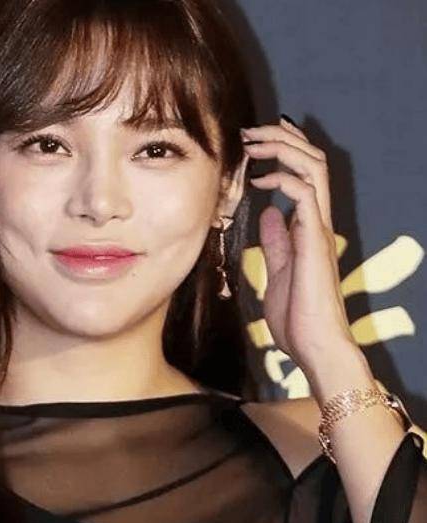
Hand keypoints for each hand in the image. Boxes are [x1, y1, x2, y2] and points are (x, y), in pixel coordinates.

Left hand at [242, 117, 356, 377]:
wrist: (313, 346)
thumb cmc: (297, 316)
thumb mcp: (278, 270)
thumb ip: (277, 241)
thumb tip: (268, 214)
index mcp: (307, 228)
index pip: (304, 174)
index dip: (285, 150)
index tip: (257, 140)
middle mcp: (317, 222)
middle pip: (311, 161)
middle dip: (281, 138)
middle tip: (250, 131)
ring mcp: (318, 229)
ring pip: (313, 168)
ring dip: (281, 149)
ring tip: (252, 143)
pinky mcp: (314, 241)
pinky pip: (303, 194)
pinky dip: (280, 179)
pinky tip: (256, 182)